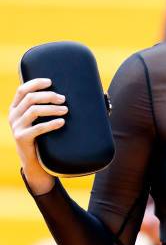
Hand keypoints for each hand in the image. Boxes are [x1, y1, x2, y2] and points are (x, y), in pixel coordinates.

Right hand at [9, 78, 67, 193]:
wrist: (35, 163)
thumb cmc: (43, 138)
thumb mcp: (40, 121)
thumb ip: (47, 108)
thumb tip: (72, 97)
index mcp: (16, 108)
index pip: (23, 89)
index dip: (36, 83)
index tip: (51, 82)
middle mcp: (13, 116)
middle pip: (30, 98)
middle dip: (49, 96)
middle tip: (63, 99)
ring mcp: (16, 127)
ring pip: (34, 110)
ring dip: (52, 108)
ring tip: (66, 110)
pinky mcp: (22, 138)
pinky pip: (37, 128)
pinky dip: (51, 123)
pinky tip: (62, 122)